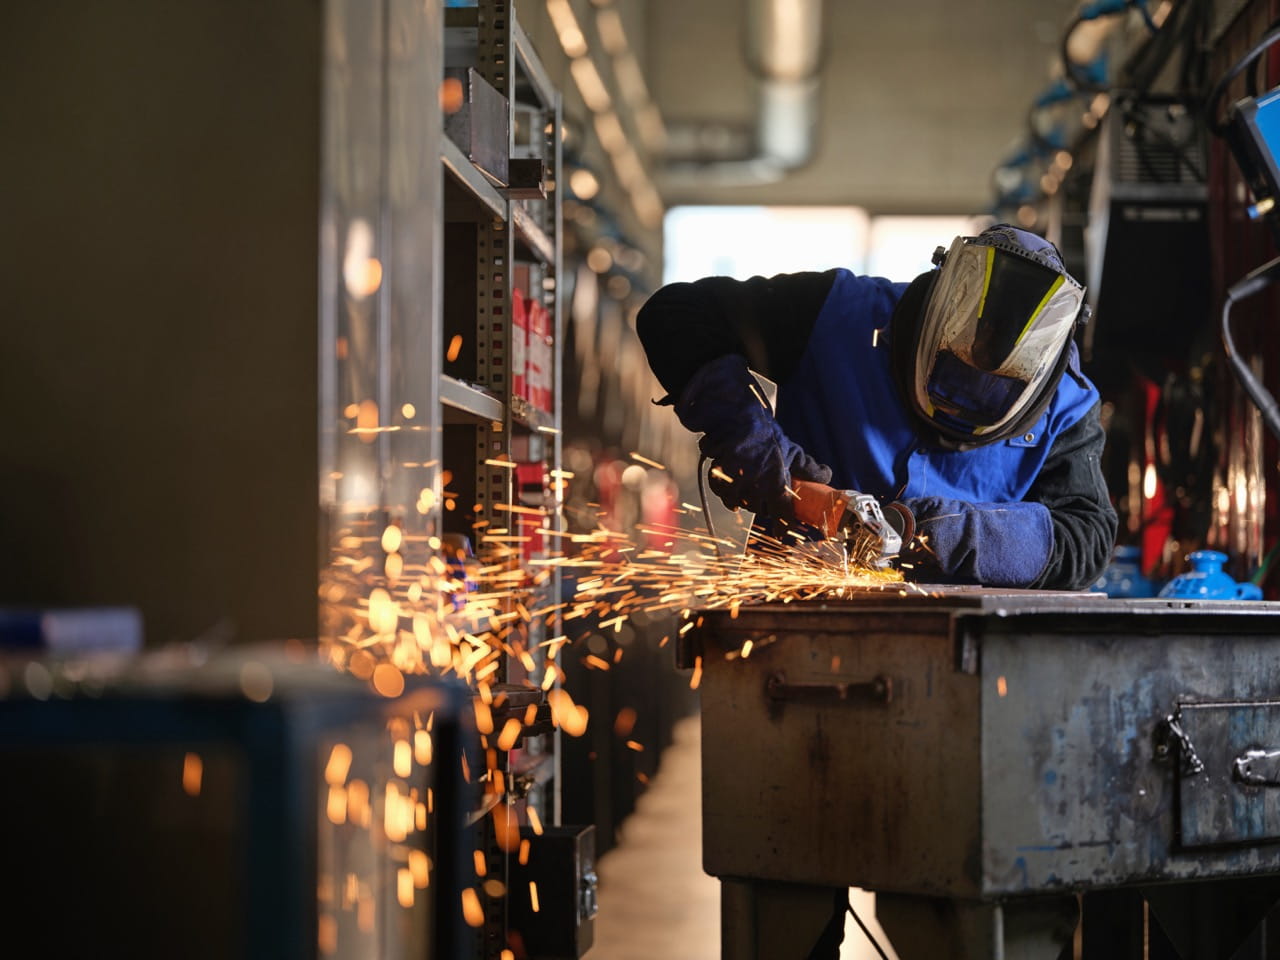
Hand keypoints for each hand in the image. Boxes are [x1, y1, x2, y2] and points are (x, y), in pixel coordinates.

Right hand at [675, 355, 830, 515]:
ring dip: (743, 499)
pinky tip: (731, 484)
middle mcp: (756, 485)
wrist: (735, 416)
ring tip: (747, 489)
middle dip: (762, 506)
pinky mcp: (718, 476)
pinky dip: (725, 491)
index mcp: (776, 481)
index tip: (782, 535)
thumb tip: (827, 475)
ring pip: (739, 503)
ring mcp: (736, 482)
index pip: (781, 514)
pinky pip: (722, 493)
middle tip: (764, 498)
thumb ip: (809, 467)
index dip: (782, 527)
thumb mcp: (792, 449)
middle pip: (758, 510)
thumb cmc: (765, 433)